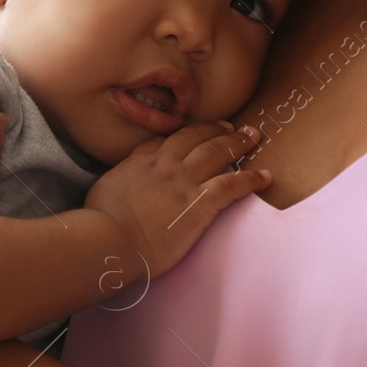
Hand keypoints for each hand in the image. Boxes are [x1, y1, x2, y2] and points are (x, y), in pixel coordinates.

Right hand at [84, 120, 267, 272]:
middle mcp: (165, 164)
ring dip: (239, 143)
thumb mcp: (105, 187)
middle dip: (217, 129)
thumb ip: (121, 177)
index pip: (168, 139)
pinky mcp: (199, 203)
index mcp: (141, 161)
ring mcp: (184, 181)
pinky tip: (265, 176)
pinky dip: (251, 179)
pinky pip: (232, 185)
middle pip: (197, 137)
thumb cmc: (100, 220)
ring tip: (254, 137)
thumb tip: (123, 179)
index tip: (200, 132)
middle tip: (234, 127)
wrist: (110, 239)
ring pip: (217, 152)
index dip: (189, 133)